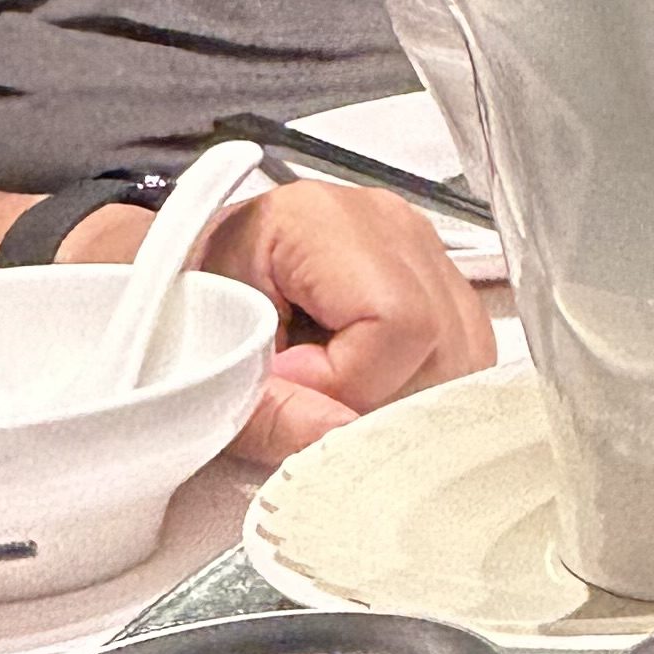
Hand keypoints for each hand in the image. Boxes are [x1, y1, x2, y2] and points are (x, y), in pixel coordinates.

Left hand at [196, 178, 493, 464]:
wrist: (188, 284)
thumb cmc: (188, 310)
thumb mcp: (204, 364)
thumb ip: (267, 409)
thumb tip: (341, 432)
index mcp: (322, 220)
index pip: (396, 320)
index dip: (347, 378)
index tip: (288, 383)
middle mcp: (388, 225)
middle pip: (440, 342)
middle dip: (380, 399)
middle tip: (311, 398)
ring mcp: (423, 251)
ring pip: (464, 355)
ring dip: (404, 398)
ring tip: (336, 390)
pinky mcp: (441, 283)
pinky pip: (465, 354)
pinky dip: (420, 386)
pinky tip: (367, 383)